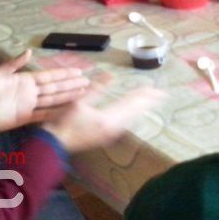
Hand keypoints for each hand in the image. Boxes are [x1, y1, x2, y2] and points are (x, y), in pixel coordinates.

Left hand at [0, 50, 89, 133]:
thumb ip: (13, 64)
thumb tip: (29, 51)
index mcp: (25, 80)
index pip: (49, 77)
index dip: (64, 74)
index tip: (78, 71)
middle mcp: (30, 92)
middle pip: (56, 88)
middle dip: (71, 85)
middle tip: (87, 82)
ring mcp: (29, 105)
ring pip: (53, 100)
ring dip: (68, 97)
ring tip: (83, 94)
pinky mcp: (26, 118)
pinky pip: (44, 115)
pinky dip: (56, 113)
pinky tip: (67, 111)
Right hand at [42, 80, 163, 152]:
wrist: (57, 144)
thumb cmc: (65, 123)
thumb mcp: (79, 102)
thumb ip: (96, 89)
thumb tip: (110, 75)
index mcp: (108, 118)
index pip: (131, 103)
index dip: (143, 95)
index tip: (156, 88)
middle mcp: (114, 128)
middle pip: (135, 112)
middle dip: (148, 102)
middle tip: (162, 95)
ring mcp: (111, 133)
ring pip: (132, 119)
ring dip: (142, 109)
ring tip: (151, 102)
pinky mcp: (107, 136)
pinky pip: (126, 123)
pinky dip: (134, 116)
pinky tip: (135, 113)